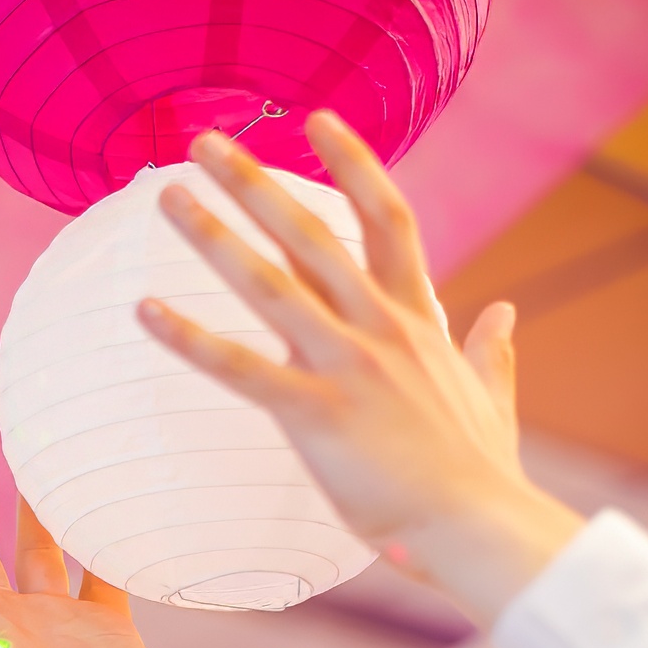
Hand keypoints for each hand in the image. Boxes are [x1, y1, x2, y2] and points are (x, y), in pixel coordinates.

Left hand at [140, 114, 583, 627]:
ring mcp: (348, 365)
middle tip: (202, 141)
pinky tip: (143, 311)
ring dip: (213, 234)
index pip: (386, 219)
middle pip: (310, 233)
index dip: (353, 163)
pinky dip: (187, 338)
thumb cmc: (480, 475)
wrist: (479, 526)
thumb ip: (491, 350)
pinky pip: (238, 367)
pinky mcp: (317, 413)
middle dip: (254, 182)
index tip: (317, 120)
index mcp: (418, 320)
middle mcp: (379, 327)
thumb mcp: (493, 397)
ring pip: (268, 283)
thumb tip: (505, 311)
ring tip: (166, 196)